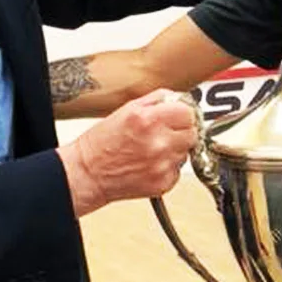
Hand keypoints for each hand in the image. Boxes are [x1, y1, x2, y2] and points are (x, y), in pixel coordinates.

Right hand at [56, 89, 197, 216]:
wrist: (88, 173)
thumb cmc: (101, 143)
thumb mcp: (126, 110)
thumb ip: (156, 100)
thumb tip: (177, 98)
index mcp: (148, 119)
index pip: (188, 112)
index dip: (182, 113)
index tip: (177, 116)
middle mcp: (158, 142)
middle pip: (192, 132)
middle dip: (181, 131)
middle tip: (165, 133)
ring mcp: (162, 164)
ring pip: (186, 151)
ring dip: (175, 149)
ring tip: (153, 149)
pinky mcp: (163, 182)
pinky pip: (178, 170)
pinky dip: (168, 166)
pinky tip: (150, 163)